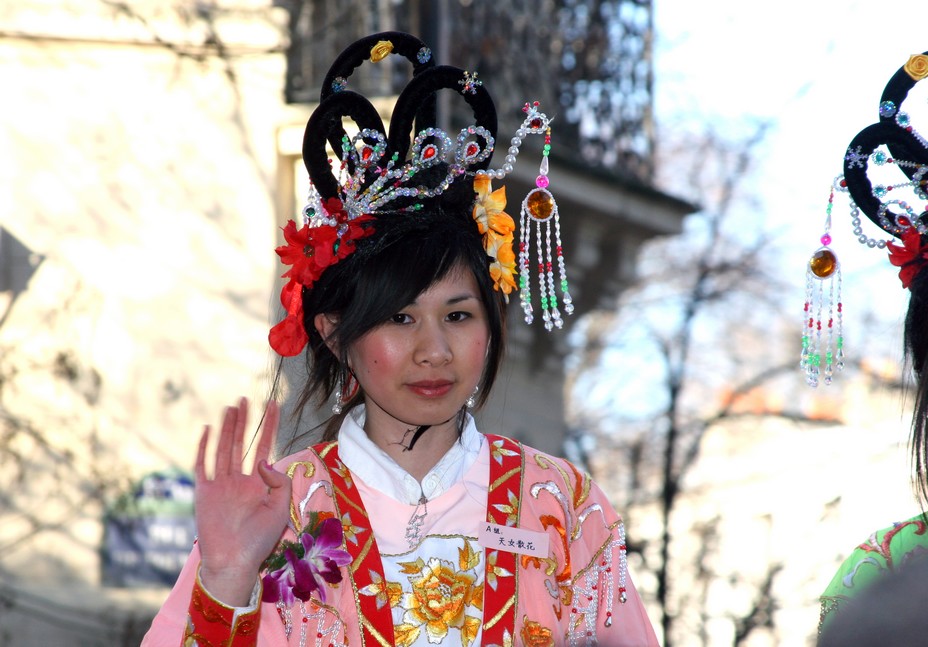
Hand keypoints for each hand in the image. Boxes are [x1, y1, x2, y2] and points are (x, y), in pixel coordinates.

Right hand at [194, 398, 290, 605]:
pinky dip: (203, 447)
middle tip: (247, 399)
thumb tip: (264, 460)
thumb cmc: (260, 540)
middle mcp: (239, 480)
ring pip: (224, 449)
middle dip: (245, 421)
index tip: (274, 405)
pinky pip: (203, 465)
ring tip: (232, 406)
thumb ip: (277, 481)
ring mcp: (221, 485)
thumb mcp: (280, 509)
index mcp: (259, 484)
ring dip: (227, 428)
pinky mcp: (204, 492)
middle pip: (242, 443)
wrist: (234, 562)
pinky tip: (207, 429)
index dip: (269, 426)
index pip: (265, 447)